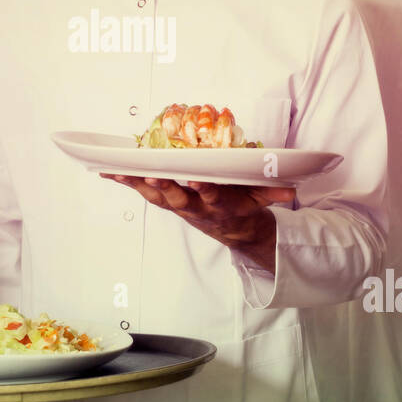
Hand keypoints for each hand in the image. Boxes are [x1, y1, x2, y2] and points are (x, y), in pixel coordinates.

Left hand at [103, 175, 293, 271]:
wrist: (236, 231)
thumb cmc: (247, 206)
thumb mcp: (263, 200)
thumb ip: (273, 194)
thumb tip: (290, 190)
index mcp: (219, 205)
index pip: (212, 196)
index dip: (205, 189)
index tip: (197, 179)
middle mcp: (195, 208)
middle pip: (176, 198)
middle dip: (163, 187)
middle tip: (150, 174)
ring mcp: (179, 207)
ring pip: (155, 196)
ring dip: (136, 183)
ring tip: (116, 170)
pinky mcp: (167, 203)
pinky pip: (145, 192)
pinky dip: (128, 182)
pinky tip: (110, 171)